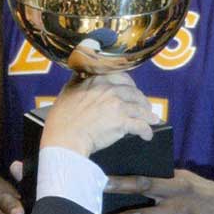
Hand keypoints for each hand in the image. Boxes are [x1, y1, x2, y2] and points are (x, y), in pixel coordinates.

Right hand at [40, 72, 158, 156]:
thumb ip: (79, 81)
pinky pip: (141, 125)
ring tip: (151, 120)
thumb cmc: (62, 120)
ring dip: (148, 115)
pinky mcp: (123, 122)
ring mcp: (117, 104)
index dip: (129, 85)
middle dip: (141, 100)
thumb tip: (82, 76)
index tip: (132, 90)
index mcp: (97, 79)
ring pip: (140, 108)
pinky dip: (146, 131)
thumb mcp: (67, 91)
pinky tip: (147, 135)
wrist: (65, 138)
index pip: (121, 77)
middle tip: (144, 106)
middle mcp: (109, 89)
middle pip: (134, 92)